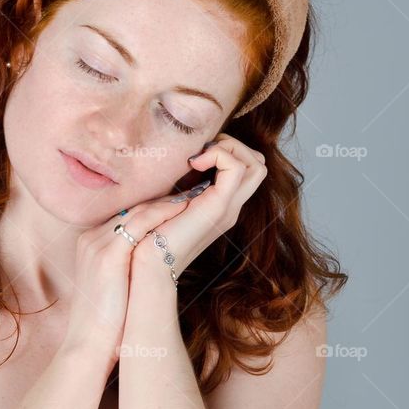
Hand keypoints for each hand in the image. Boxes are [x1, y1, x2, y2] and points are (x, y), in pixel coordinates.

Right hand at [60, 194, 191, 372]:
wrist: (89, 345)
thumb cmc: (106, 323)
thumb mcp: (114, 287)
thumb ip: (126, 267)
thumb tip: (150, 263)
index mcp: (90, 245)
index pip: (125, 217)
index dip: (153, 210)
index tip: (178, 205)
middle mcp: (90, 239)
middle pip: (131, 210)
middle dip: (162, 202)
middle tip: (191, 194)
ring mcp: (96, 245)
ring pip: (137, 213)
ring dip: (167, 204)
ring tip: (193, 198)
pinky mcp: (108, 254)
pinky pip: (140, 223)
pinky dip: (163, 214)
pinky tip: (184, 210)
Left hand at [129, 132, 266, 282]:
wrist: (150, 263)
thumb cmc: (150, 234)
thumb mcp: (169, 205)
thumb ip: (181, 187)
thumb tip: (182, 163)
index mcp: (221, 205)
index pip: (247, 168)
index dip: (228, 151)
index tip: (196, 155)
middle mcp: (231, 206)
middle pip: (258, 164)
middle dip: (234, 145)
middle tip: (203, 152)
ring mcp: (228, 207)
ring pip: (257, 164)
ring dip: (230, 148)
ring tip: (200, 157)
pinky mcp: (218, 206)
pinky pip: (236, 168)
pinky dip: (219, 155)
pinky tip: (194, 164)